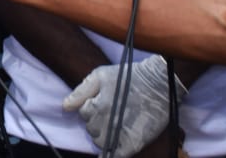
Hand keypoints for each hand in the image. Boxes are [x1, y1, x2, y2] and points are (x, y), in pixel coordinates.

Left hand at [62, 55, 185, 157]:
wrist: (160, 83)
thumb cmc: (128, 75)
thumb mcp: (100, 76)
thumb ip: (81, 92)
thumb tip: (65, 106)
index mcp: (97, 106)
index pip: (83, 114)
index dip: (90, 109)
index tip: (100, 103)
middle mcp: (107, 122)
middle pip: (91, 129)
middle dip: (96, 122)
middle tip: (109, 114)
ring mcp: (121, 134)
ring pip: (101, 143)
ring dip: (103, 137)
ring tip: (113, 127)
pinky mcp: (134, 143)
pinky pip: (116, 155)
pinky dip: (110, 154)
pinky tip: (108, 154)